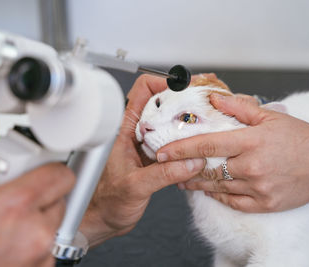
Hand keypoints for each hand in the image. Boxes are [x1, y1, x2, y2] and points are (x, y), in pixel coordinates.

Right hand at [0, 113, 74, 266]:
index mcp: (13, 208)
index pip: (61, 175)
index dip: (50, 168)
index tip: (37, 170)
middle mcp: (34, 235)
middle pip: (60, 198)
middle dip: (40, 193)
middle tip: (12, 198)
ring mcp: (39, 257)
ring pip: (55, 224)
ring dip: (37, 219)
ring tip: (6, 224)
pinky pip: (49, 248)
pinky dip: (34, 242)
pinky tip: (8, 243)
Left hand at [79, 75, 204, 246]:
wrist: (103, 218)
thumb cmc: (106, 202)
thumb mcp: (135, 187)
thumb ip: (163, 174)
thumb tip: (191, 162)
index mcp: (123, 131)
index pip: (142, 92)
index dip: (163, 83)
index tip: (184, 87)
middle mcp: (134, 133)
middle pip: (160, 104)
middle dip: (182, 100)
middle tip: (203, 102)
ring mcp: (145, 145)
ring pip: (168, 123)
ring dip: (186, 122)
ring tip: (206, 121)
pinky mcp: (153, 158)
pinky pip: (173, 142)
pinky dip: (186, 141)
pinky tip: (198, 145)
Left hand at [157, 94, 308, 212]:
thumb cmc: (300, 139)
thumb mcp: (271, 117)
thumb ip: (239, 107)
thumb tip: (213, 97)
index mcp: (250, 142)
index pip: (206, 144)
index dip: (180, 148)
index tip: (161, 151)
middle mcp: (251, 166)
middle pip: (207, 168)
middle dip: (183, 168)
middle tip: (167, 166)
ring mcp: (257, 188)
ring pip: (216, 186)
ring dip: (196, 183)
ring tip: (182, 179)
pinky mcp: (264, 204)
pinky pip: (233, 202)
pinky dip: (217, 196)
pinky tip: (207, 190)